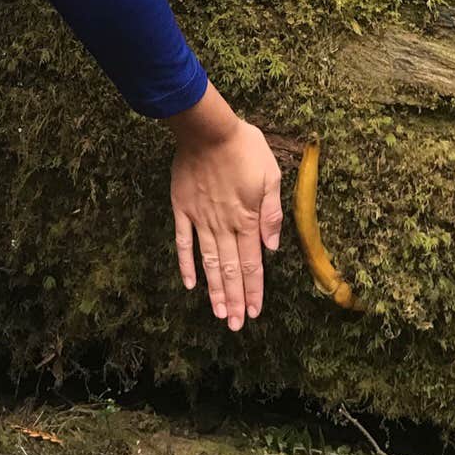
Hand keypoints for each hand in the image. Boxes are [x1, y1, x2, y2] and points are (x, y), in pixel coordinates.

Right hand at [170, 119, 282, 329]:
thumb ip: (272, 212)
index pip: (253, 263)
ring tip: (218, 314)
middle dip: (234, 299)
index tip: (254, 312)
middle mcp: (224, 225)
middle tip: (235, 325)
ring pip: (209, 263)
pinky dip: (186, 265)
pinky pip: (183, 243)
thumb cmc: (244, 147)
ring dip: (214, 290)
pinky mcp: (183, 209)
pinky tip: (189, 284)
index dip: (254, 290)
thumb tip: (272, 246)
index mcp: (248, 218)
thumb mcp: (271, 174)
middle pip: (231, 270)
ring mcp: (201, 219)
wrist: (208, 129)